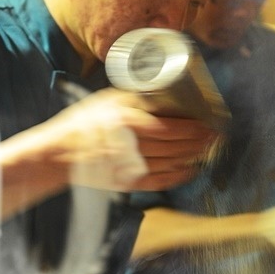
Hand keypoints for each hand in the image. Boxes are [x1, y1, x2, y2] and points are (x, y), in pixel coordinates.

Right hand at [36, 88, 216, 190]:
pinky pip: (160, 182)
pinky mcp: (128, 183)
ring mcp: (130, 167)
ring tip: (206, 149)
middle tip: (215, 136)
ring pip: (171, 164)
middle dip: (199, 142)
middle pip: (174, 146)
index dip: (193, 128)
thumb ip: (135, 98)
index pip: (169, 128)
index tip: (209, 124)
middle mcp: (131, 146)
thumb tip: (165, 89)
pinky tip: (191, 170)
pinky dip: (178, 177)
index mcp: (126, 122)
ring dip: (193, 157)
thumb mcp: (107, 100)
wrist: (59, 154)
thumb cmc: (83, 123)